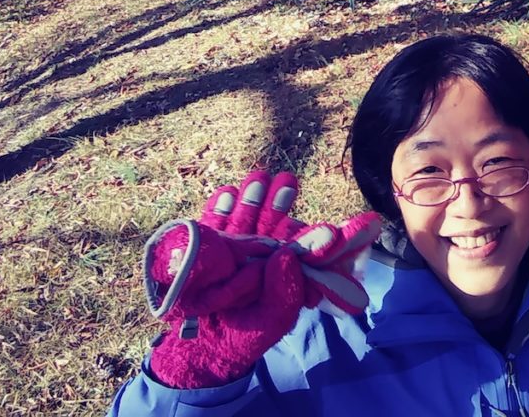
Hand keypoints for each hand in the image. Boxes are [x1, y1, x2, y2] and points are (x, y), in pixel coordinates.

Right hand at [143, 171, 379, 388]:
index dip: (316, 235)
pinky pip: (213, 227)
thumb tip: (287, 255)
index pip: (303, 249)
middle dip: (279, 203)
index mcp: (284, 273)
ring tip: (259, 178)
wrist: (199, 350)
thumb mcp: (271, 321)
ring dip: (251, 199)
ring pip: (245, 219)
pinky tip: (226, 193)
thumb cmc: (243, 337)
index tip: (329, 226)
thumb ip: (284, 292)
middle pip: (273, 225)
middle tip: (287, 179)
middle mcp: (262, 258)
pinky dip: (218, 210)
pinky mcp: (207, 250)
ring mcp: (234, 252)